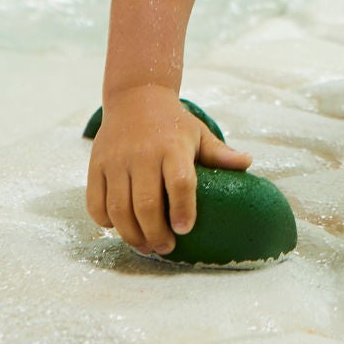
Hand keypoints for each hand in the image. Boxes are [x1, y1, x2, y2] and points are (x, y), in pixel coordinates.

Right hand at [86, 84, 252, 254]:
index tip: (185, 229)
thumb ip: (219, 153)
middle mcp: (142, 154)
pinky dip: (105, 221)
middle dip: (156, 233)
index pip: (179, 182)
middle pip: (146, 203)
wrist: (135, 96)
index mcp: (172, 147)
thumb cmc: (172, 122)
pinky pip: (95, 202)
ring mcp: (116, 161)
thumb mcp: (198, 133)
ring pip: (119, 208)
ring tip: (145, 246)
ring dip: (131, 234)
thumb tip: (248, 163)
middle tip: (166, 247)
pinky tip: (119, 228)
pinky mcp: (96, 166)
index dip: (182, 209)